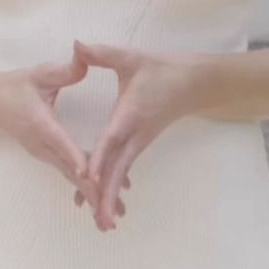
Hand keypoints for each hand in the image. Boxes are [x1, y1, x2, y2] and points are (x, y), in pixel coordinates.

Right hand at [0, 55, 100, 211]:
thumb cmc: (16, 87)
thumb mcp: (39, 74)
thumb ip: (64, 71)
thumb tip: (84, 62)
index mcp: (40, 123)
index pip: (59, 141)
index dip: (74, 156)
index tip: (88, 172)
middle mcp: (43, 145)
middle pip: (69, 171)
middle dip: (91, 190)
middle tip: (113, 209)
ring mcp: (45, 155)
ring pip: (71, 177)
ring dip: (92, 195)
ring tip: (115, 214)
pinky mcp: (49, 157)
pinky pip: (69, 174)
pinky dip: (86, 189)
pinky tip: (103, 201)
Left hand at [72, 39, 191, 230]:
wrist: (192, 83)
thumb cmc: (160, 69)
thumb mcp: (130, 57)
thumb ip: (101, 53)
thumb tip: (76, 44)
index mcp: (129, 114)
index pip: (112, 140)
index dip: (99, 158)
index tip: (87, 178)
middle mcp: (134, 134)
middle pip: (117, 169)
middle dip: (106, 194)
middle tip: (98, 222)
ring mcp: (138, 142)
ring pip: (120, 174)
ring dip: (110, 197)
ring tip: (100, 224)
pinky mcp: (139, 144)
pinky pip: (124, 169)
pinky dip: (113, 187)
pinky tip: (104, 202)